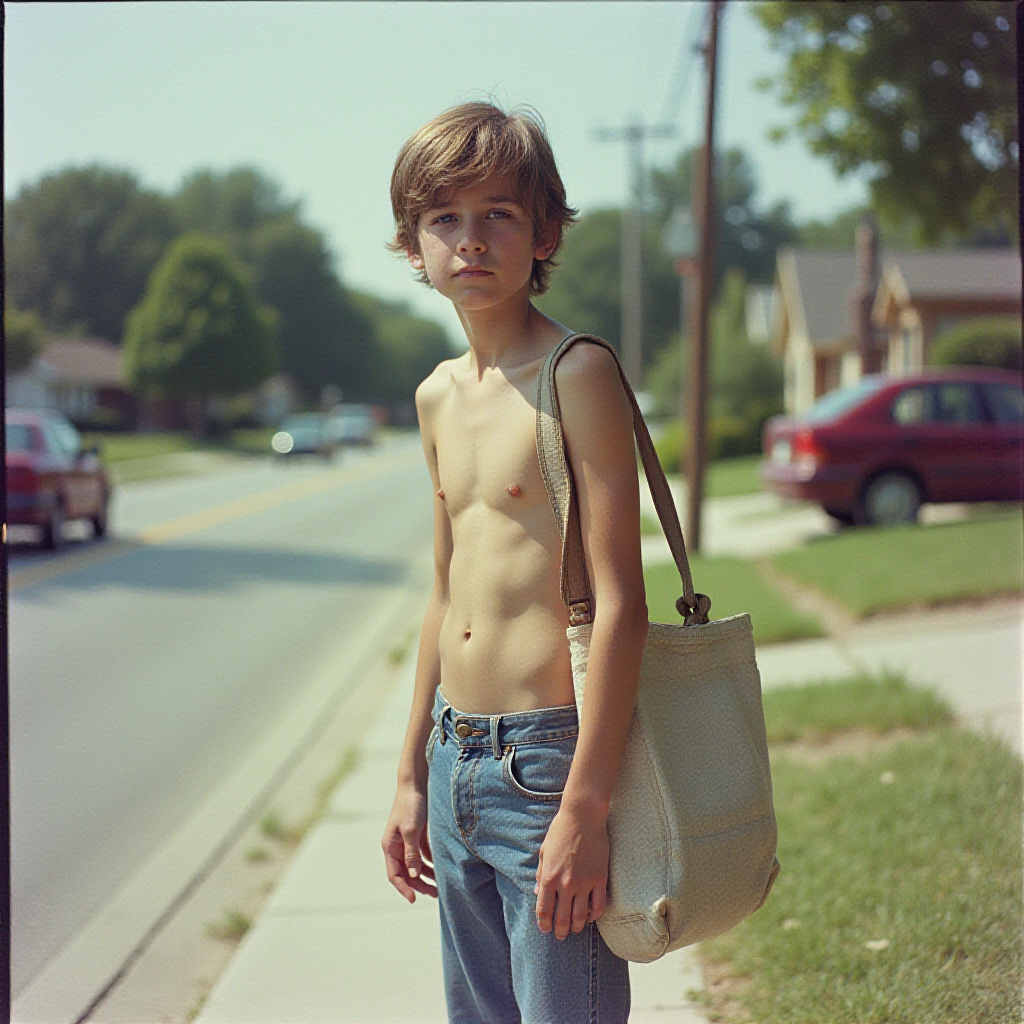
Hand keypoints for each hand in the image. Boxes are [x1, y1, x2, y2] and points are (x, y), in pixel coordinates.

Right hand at [382, 783, 436, 902]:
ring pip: (415, 866)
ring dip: (426, 876)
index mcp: (390, 847)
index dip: (403, 888)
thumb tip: (413, 874)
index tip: (414, 900)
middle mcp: (397, 847)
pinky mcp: (417, 836)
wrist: (415, 784)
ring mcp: (407, 842)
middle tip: (435, 894)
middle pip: (406, 873)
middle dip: (418, 885)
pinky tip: (440, 869)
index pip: (394, 875)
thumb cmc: (411, 805)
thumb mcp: (411, 829)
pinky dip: (430, 864)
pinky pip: (422, 856)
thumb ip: (412, 852)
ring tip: (439, 885)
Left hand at [534, 803, 608, 938]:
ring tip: (574, 929)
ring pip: (580, 917)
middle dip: (559, 931)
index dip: (544, 924)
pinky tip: (590, 917)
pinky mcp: (600, 879)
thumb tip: (539, 894)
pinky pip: (599, 906)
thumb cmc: (560, 830)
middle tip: (560, 936)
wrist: (582, 816)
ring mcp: (585, 883)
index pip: (544, 911)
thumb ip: (541, 875)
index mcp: (549, 877)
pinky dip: (594, 916)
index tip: (545, 930)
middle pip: (562, 918)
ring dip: (576, 927)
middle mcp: (566, 884)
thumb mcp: (544, 852)